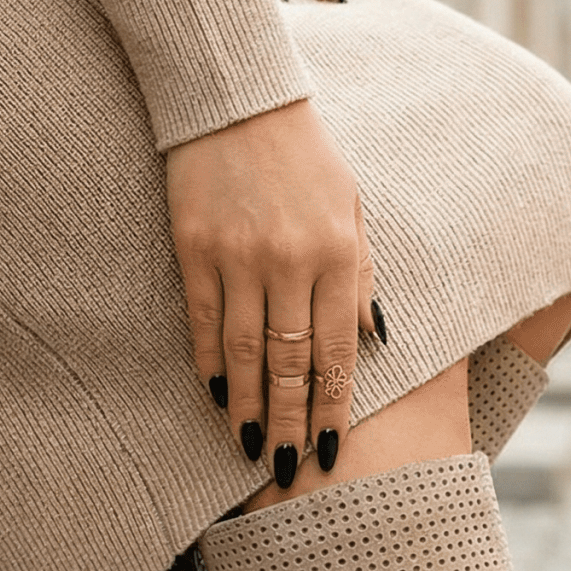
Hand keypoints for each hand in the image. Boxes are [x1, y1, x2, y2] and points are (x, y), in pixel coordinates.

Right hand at [168, 100, 378, 484]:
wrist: (239, 100)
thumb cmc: (306, 158)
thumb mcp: (353, 209)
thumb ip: (362, 275)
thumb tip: (373, 338)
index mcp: (339, 256)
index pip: (337, 353)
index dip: (334, 408)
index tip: (331, 452)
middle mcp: (291, 263)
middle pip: (290, 363)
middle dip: (292, 422)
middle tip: (290, 469)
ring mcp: (240, 257)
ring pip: (244, 352)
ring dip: (248, 407)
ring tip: (251, 448)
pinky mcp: (196, 248)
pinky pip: (204, 321)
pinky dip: (209, 364)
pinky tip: (215, 397)